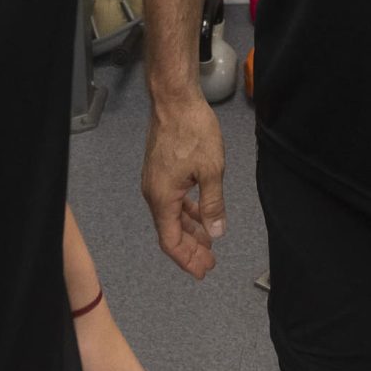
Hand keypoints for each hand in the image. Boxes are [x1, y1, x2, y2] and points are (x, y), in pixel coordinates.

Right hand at [141, 94, 227, 278]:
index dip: (186, 259)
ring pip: (172, 216)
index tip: (202, 271)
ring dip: (190, 230)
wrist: (174, 100)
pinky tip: (200, 214)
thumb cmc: (193, 131)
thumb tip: (216, 234)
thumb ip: (213, 205)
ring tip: (209, 243)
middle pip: (170, 231)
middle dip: (190, 249)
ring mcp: (155, 181)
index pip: (170, 240)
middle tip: (210, 263)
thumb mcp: (211, 170)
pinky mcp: (160, 170)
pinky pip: (172, 200)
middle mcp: (153, 193)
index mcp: (162, 198)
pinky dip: (187, 212)